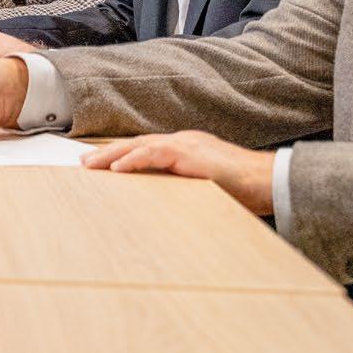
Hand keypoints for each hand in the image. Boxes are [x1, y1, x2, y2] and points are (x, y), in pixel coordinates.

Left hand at [80, 132, 275, 214]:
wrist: (268, 181)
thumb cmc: (245, 190)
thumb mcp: (207, 191)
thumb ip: (186, 192)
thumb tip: (169, 210)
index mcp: (186, 150)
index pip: (146, 149)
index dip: (122, 156)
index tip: (100, 166)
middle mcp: (182, 142)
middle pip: (136, 144)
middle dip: (108, 153)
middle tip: (84, 164)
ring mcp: (186, 144)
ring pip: (139, 145)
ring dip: (111, 156)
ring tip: (89, 165)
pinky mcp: (189, 152)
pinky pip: (153, 152)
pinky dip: (132, 160)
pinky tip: (116, 168)